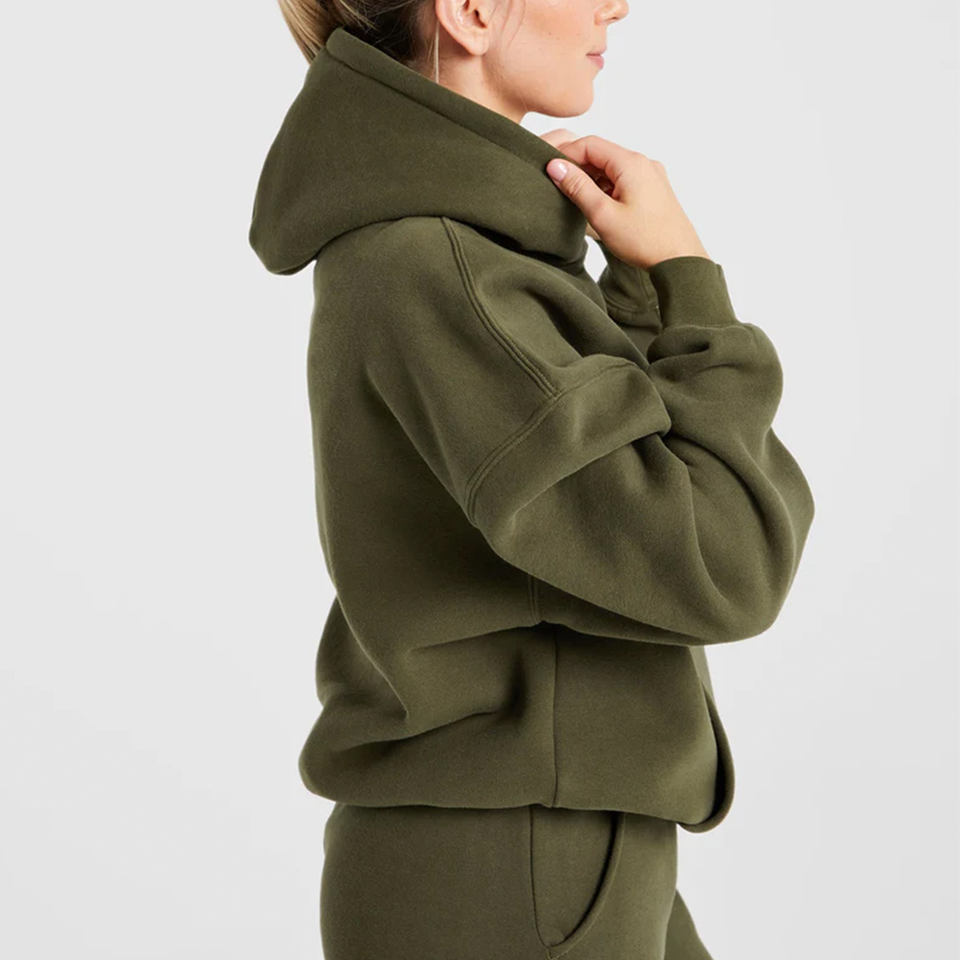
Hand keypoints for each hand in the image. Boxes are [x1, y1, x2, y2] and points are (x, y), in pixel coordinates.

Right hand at [539, 128, 710, 269]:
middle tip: (559, 188)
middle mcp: (644, 163)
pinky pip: (624, 179)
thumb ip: (577, 187)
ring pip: (612, 168)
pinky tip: (599, 207)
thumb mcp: (603, 214)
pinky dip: (607, 188)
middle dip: (578, 168)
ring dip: (592, 180)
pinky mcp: (654, 189)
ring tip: (577, 201)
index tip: (549, 170)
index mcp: (631, 163)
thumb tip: (555, 166)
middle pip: (601, 154)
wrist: (680, 260)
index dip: (566, 155)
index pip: (590, 144)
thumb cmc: (645, 241)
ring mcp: (651, 176)